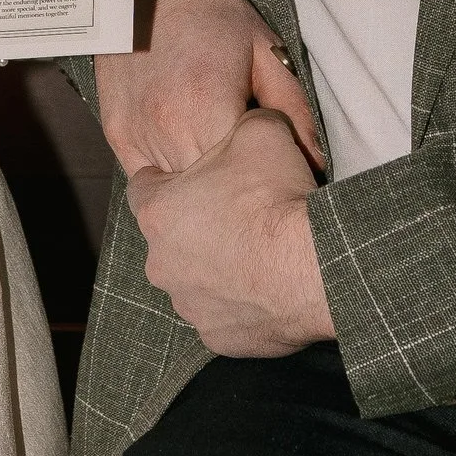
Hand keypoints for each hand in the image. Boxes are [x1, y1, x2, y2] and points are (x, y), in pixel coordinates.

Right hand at [95, 0, 321, 179]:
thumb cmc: (212, 14)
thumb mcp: (265, 52)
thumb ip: (293, 113)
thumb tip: (315, 164)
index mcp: (206, 108)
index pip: (243, 176)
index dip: (262, 175)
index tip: (272, 165)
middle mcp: (166, 128)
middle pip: (209, 190)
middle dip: (231, 184)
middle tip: (247, 165)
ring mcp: (135, 134)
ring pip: (176, 190)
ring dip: (200, 183)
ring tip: (217, 157)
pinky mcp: (116, 134)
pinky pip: (147, 177)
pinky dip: (170, 174)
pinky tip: (187, 151)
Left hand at [129, 108, 333, 358]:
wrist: (313, 266)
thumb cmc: (275, 198)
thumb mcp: (260, 131)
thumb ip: (244, 122)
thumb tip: (253, 117)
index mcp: (157, 212)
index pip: (143, 187)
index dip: (168, 178)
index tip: (191, 176)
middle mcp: (161, 263)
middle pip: (169, 238)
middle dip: (195, 227)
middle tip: (237, 215)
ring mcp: (188, 305)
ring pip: (194, 280)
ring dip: (216, 268)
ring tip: (256, 255)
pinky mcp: (218, 337)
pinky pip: (224, 315)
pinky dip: (240, 303)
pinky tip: (268, 288)